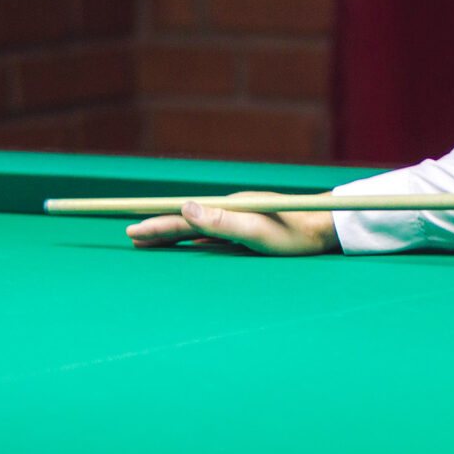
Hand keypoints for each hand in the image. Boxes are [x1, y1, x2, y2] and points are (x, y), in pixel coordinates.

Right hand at [125, 191, 340, 256]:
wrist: (325, 230)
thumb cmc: (295, 234)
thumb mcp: (257, 232)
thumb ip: (222, 222)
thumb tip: (185, 208)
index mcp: (226, 207)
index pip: (182, 215)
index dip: (154, 221)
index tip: (129, 226)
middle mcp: (228, 210)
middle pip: (184, 221)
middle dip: (155, 228)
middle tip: (128, 236)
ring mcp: (236, 221)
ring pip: (194, 229)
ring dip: (170, 235)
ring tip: (146, 241)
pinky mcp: (246, 232)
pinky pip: (210, 237)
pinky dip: (191, 242)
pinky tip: (184, 246)